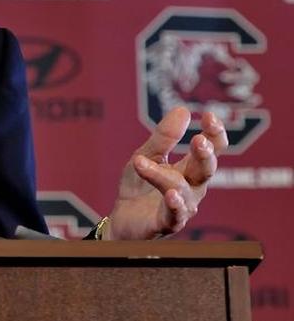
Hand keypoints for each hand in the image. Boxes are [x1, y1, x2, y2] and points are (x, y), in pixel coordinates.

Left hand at [106, 107, 227, 239]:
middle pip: (205, 171)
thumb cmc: (139, 187)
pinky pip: (174, 215)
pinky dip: (174, 204)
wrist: (120, 219)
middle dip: (205, 156)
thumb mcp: (146, 156)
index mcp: (189, 169)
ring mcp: (181, 207)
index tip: (209, 116)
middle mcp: (191, 188)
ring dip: (169, 177)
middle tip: (199, 140)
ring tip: (156, 164)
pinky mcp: (166, 224)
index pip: (211, 150)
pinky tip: (170, 193)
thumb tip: (183, 109)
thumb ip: (163, 137)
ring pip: (182, 190)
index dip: (214, 135)